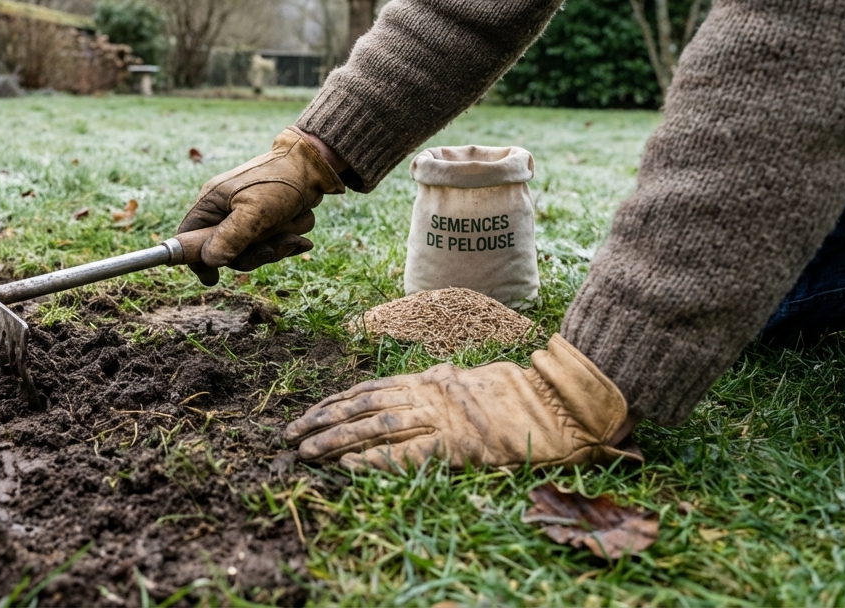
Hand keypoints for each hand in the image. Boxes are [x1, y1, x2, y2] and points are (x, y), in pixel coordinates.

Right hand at [177, 127, 345, 284]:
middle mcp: (224, 211)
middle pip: (225, 252)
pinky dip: (287, 242)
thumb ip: (232, 236)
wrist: (314, 165)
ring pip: (252, 252)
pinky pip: (271, 246)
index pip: (187, 237)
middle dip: (254, 254)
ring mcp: (245, 217)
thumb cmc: (282, 181)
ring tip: (294, 231)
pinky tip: (300, 236)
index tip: (213, 277)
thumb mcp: (256, 210)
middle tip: (272, 247)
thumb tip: (210, 262)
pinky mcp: (265, 222)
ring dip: (277, 246)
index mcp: (212, 203)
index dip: (197, 259)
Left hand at [285, 335, 640, 470]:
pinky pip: (406, 453)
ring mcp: (440, 418)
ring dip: (335, 439)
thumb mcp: (467, 381)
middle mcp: (427, 394)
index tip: (308, 412)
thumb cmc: (515, 396)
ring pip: (374, 426)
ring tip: (305, 451)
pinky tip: (347, 466)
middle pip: (362, 405)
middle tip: (290, 434)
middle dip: (322, 420)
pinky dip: (374, 459)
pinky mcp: (456, 445)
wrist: (555, 402)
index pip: (369, 389)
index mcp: (429, 379)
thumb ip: (436, 386)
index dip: (334, 401)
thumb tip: (408, 390)